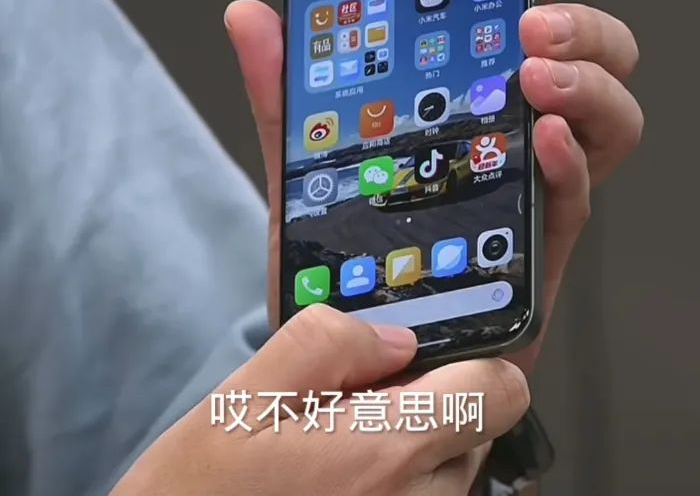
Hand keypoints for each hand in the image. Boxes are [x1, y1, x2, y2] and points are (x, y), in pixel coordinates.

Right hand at [111, 304, 529, 495]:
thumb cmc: (201, 488)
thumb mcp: (248, 393)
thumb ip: (330, 342)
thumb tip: (399, 339)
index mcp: (388, 454)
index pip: (499, 391)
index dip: (479, 357)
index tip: (442, 349)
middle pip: (477, 427)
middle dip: (435, 399)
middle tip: (361, 398)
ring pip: (453, 467)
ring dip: (416, 443)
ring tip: (341, 441)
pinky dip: (400, 477)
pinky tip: (339, 476)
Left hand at [225, 0, 642, 373]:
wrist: (352, 343)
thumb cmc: (343, 250)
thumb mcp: (306, 158)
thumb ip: (286, 92)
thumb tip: (253, 15)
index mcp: (466, 100)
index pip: (515, 20)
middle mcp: (511, 134)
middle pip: (584, 58)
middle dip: (577, 20)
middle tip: (531, 15)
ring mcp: (531, 186)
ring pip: (607, 119)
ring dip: (587, 81)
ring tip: (536, 71)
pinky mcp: (540, 245)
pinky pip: (578, 195)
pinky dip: (571, 160)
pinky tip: (544, 137)